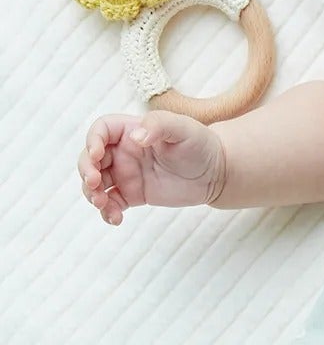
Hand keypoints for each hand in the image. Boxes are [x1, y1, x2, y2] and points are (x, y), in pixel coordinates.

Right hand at [77, 111, 225, 224]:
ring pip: (96, 183)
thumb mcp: (183, 128)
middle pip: (90, 157)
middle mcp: (123, 151)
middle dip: (86, 170)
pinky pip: (112, 203)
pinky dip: (108, 211)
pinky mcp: (132, 194)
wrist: (216, 173)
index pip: (101, 130)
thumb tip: (137, 136)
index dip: (92, 141)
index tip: (97, 155)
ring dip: (91, 193)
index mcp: (131, 130)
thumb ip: (159, 125)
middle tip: (95, 183)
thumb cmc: (200, 144)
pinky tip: (116, 219)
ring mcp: (126, 174)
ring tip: (102, 203)